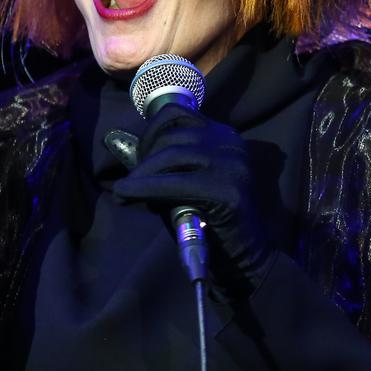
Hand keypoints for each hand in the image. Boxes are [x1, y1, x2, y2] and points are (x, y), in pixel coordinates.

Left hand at [111, 104, 272, 300]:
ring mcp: (231, 164)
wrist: (245, 257)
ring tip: (126, 193)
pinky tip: (126, 196)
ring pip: (170, 156)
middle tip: (129, 182)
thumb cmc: (210, 219)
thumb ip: (166, 163)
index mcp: (224, 136)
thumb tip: (124, 150)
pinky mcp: (226, 189)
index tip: (138, 155)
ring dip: (140, 175)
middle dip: (142, 158)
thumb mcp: (187, 181)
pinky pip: (173, 183)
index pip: (177, 112)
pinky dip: (144, 189)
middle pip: (171, 136)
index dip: (149, 131)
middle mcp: (230, 143)